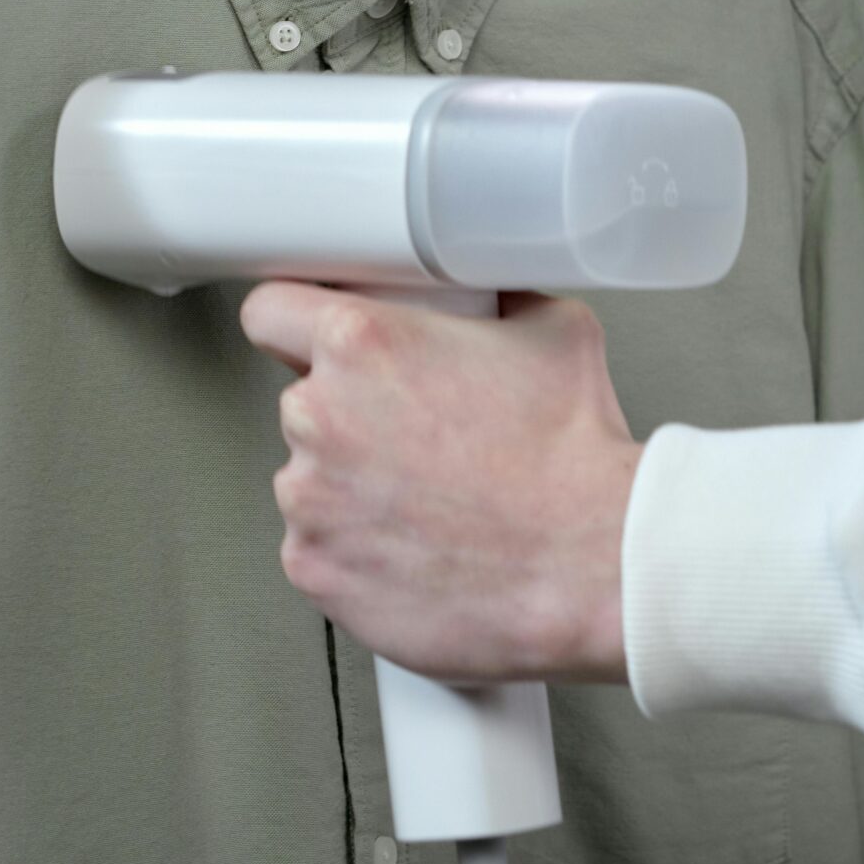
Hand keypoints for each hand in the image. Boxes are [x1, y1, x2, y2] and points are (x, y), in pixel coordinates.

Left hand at [239, 280, 641, 683]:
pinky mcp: (315, 570)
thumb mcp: (551, 328)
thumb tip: (492, 293)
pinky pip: (318, 551)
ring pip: (310, 482)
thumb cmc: (574, 455)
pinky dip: (355, 554)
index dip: (294, 326)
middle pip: (304, 403)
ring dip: (351, 489)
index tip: (304, 342)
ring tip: (428, 504)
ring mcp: (310, 501)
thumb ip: (495, 300)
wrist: (593, 561)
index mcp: (360, 343)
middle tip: (417, 439)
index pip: (270, 312)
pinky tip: (416, 549)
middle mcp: (321, 417)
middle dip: (349, 417)